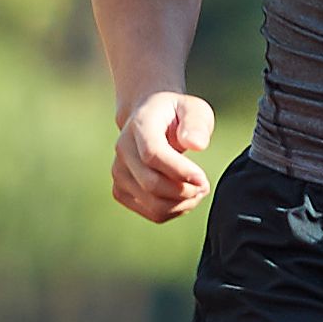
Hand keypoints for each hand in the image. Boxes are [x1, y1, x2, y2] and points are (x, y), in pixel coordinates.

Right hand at [113, 91, 218, 221]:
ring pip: (153, 203)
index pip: (153, 155)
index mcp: (140, 125)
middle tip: (204, 185)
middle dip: (185, 191)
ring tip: (197, 190)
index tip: (202, 178)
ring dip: (182, 203)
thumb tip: (195, 144)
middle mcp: (123, 148)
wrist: (150, 119)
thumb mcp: (194, 109)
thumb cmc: (177, 115)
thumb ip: (197, 124)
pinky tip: (184, 196)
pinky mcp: (121, 190)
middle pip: (152, 184)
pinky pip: (152, 212)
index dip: (180, 171)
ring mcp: (119, 172)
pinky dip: (174, 210)